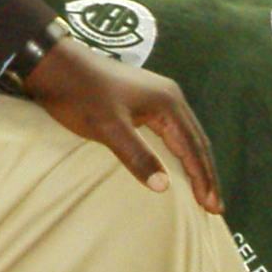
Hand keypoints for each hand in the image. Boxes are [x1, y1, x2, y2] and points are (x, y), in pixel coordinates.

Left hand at [25, 36, 222, 212]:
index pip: (193, 148)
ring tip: (203, 190)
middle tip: (214, 206)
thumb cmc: (81, 95)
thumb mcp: (108, 127)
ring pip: (186, 136)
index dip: (203, 179)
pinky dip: (181, 152)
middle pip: (196, 141)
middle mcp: (170, 98)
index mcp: (168, 103)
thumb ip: (136, 155)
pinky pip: (173, 131)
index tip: (211, 207)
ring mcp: (159, 96)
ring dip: (195, 163)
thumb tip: (165, 187)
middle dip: (206, 174)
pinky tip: (178, 164)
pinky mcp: (145, 100)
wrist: (57, 65)